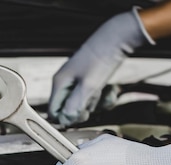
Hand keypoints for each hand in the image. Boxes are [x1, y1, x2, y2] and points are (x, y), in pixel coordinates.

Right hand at [48, 7, 154, 125]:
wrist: (117, 39)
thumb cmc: (101, 59)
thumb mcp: (89, 86)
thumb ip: (75, 105)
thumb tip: (64, 120)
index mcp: (60, 83)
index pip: (53, 112)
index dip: (67, 118)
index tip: (82, 115)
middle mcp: (65, 83)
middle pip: (69, 110)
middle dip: (84, 110)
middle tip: (94, 103)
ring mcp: (77, 81)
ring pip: (83, 104)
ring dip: (97, 103)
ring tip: (105, 91)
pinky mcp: (88, 81)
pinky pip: (92, 97)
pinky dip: (102, 97)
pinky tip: (109, 90)